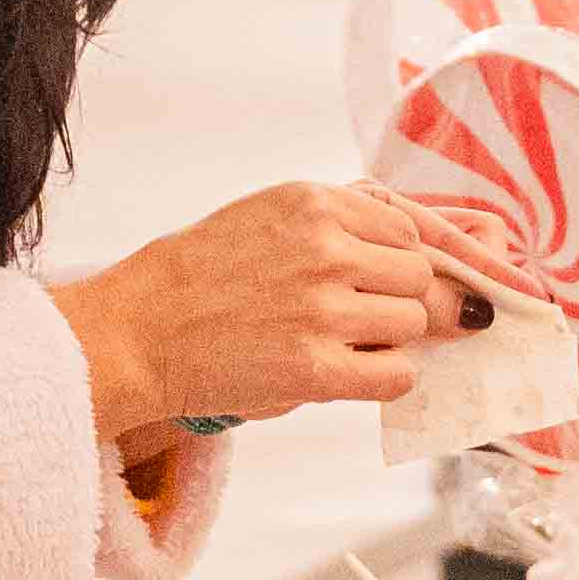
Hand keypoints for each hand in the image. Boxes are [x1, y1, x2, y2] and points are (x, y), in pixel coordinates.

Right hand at [55, 181, 524, 437]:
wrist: (138, 331)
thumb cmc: (203, 277)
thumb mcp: (270, 218)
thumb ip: (345, 226)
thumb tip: (440, 257)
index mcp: (315, 202)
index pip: (410, 230)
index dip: (412, 265)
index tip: (409, 285)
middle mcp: (325, 247)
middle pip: (419, 276)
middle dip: (400, 301)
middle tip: (357, 318)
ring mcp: (321, 307)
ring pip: (413, 322)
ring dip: (389, 340)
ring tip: (335, 343)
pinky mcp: (314, 367)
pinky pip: (396, 373)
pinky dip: (385, 378)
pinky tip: (348, 372)